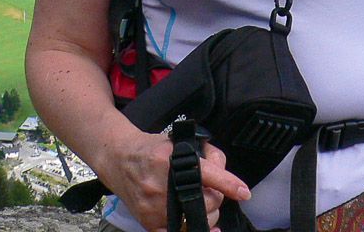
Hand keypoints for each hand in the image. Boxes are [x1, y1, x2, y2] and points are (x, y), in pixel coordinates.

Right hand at [102, 127, 249, 231]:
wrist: (120, 159)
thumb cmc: (153, 150)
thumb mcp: (180, 142)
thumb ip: (207, 154)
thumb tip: (226, 176)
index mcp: (172, 160)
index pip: (209, 174)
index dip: (229, 183)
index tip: (243, 192)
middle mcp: (163, 185)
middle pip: (207, 200)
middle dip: (216, 195)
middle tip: (210, 188)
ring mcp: (155, 207)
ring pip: (197, 219)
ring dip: (207, 212)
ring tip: (200, 201)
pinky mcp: (149, 222)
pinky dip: (192, 231)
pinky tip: (202, 227)